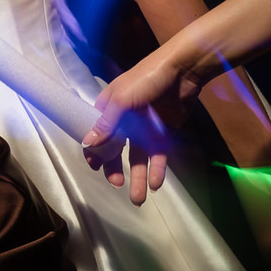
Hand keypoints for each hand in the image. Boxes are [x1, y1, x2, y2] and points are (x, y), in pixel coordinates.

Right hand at [81, 53, 200, 204]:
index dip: (94, 152)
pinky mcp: (163, 134)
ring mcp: (145, 130)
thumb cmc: (146, 79)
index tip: (96, 167)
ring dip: (137, 178)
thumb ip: (106, 125)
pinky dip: (157, 171)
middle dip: (114, 169)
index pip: (96, 135)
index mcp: (109, 109)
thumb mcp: (122, 100)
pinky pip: (158, 157)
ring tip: (138, 199)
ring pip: (138, 159)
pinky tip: (156, 184)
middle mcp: (124, 122)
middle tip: (116, 183)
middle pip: (116, 151)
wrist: (182, 71)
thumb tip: (88, 145)